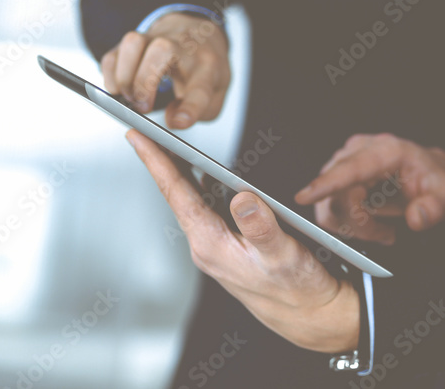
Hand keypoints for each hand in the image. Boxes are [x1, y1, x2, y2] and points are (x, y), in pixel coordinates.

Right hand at [100, 12, 229, 128]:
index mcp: (207, 66)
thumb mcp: (216, 93)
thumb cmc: (204, 66)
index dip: (189, 108)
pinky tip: (119, 89)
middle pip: (163, 51)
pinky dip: (110, 75)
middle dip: (145, 82)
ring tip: (128, 97)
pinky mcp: (134, 42)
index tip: (179, 122)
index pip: (201, 87)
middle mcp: (181, 47)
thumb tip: (172, 120)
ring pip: (133, 43)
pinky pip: (114, 53)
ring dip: (125, 75)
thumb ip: (199, 112)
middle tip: (142, 107)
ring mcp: (156, 38)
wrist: (199, 33)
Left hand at [126, 129, 359, 352]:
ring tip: (165, 144)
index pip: (177, 194)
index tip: (135, 136)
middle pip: (176, 195)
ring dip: (178, 173)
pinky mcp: (224, 246)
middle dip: (158, 162)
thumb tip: (241, 197)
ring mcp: (213, 246)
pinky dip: (199, 186)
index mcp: (211, 245)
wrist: (308, 315)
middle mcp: (205, 246)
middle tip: (141, 130)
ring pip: (189, 201)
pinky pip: (204, 209)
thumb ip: (261, 226)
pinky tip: (203, 173)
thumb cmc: (297, 288)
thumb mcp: (283, 254)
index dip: (156, 162)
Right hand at [294, 133, 444, 244]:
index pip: (350, 168)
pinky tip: (369, 222)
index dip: (326, 183)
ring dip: (352, 225)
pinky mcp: (338, 173)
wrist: (428, 172)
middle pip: (338, 191)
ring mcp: (346, 161)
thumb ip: (435, 208)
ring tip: (381, 229)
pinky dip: (346, 222)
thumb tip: (416, 218)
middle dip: (358, 223)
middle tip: (386, 234)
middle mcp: (360, 150)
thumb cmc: (434, 180)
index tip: (305, 196)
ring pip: (330, 203)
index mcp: (386, 150)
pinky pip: (329, 206)